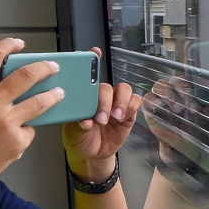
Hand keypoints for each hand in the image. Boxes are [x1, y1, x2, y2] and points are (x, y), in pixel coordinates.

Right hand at [0, 39, 65, 190]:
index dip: (9, 45)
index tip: (19, 44)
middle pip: (26, 75)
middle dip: (44, 68)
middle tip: (53, 67)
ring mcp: (7, 123)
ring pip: (39, 102)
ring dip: (52, 95)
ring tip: (59, 93)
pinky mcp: (16, 141)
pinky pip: (28, 131)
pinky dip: (24, 131)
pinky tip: (16, 136)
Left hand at [64, 49, 141, 180]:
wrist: (92, 156)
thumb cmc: (79, 140)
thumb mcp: (72, 133)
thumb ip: (79, 125)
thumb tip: (87, 120)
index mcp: (85, 96)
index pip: (89, 75)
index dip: (93, 61)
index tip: (95, 52)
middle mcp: (101, 97)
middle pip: (108, 86)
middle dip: (106, 101)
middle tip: (101, 118)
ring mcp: (115, 104)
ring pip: (125, 91)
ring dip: (121, 103)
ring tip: (115, 118)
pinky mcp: (128, 114)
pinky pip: (135, 103)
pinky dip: (131, 107)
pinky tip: (122, 118)